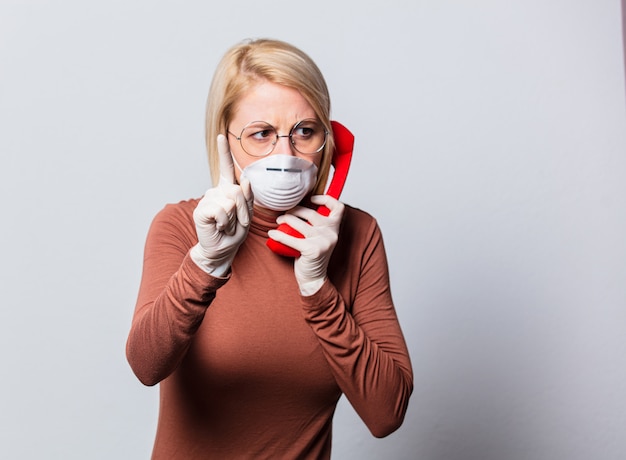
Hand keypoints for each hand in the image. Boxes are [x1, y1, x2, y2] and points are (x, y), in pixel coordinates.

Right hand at [190, 134, 253, 275]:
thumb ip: (248, 197)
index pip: (226, 167)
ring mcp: (207, 199)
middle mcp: (216, 191)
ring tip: (227, 226)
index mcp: (227, 189)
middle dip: (243, 211)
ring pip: (231, 202)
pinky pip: (222, 211)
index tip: (221, 136)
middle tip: (236, 223)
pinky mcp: (202, 210)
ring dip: (234, 219)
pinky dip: (225, 223)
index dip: (223, 152)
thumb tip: (245, 179)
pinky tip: (219, 227)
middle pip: (238, 191)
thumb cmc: (235, 233)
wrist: (222, 250)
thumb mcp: (247, 214)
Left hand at [268, 195, 343, 294]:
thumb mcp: (319, 237)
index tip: (312, 199)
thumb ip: (316, 224)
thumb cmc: (312, 256)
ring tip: (279, 221)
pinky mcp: (312, 250)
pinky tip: (272, 234)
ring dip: (286, 219)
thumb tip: (300, 205)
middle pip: (311, 213)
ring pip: (299, 223)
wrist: (313, 278)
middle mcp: (331, 234)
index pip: (338, 207)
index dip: (325, 199)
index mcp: (334, 229)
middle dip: (295, 210)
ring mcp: (323, 242)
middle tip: (285, 214)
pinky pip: (291, 238)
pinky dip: (279, 235)